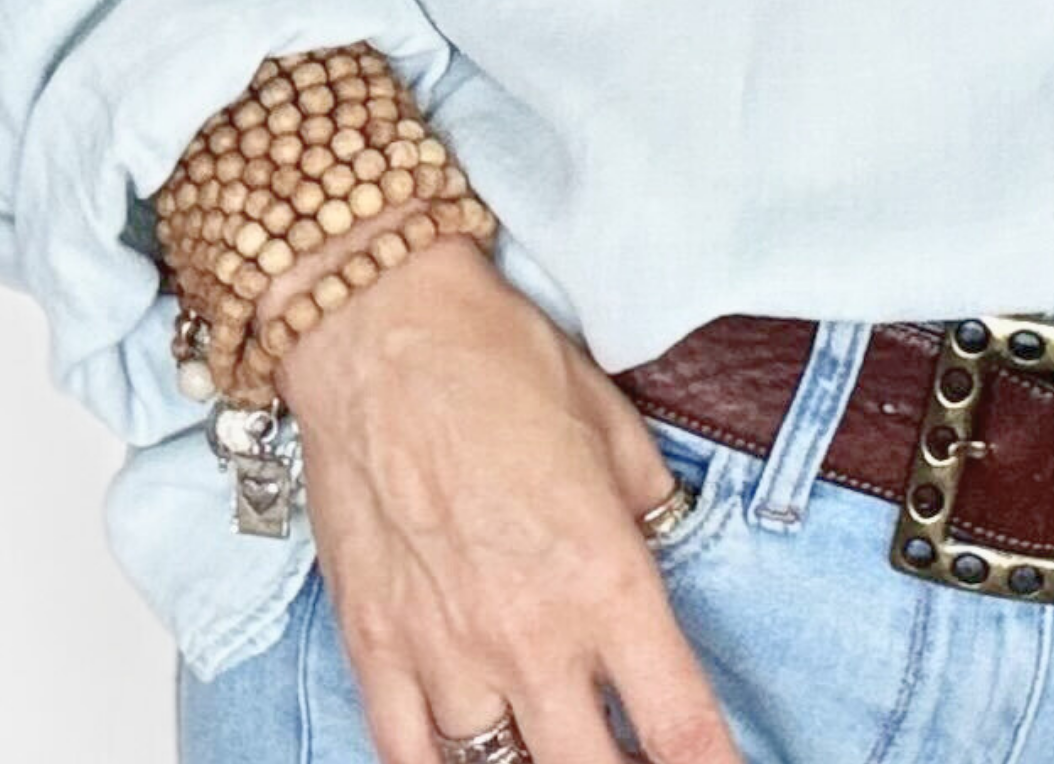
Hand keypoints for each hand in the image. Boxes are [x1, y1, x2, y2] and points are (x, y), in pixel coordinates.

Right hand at [271, 233, 745, 763]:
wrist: (381, 332)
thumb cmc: (498, 359)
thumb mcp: (614, 424)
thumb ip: (648, 506)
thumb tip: (665, 544)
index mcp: (605, 578)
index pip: (677, 723)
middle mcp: (530, 635)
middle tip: (628, 749)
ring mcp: (446, 652)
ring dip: (534, 760)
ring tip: (554, 738)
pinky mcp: (376, 648)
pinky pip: (408, 756)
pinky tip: (470, 751)